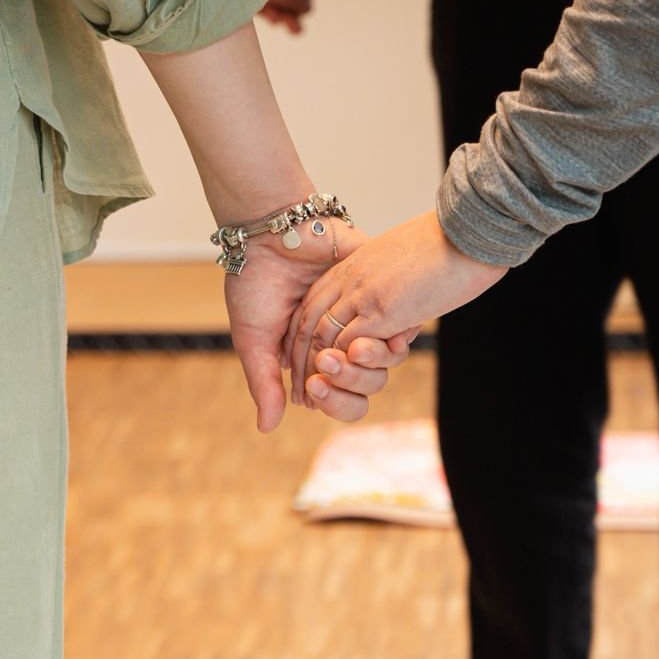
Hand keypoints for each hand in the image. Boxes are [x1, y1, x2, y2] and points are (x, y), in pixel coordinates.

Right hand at [224, 220, 418, 431]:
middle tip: (326, 365)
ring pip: (388, 358)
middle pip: (368, 383)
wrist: (272, 231)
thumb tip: (269, 428)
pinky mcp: (383, 290)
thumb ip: (264, 383)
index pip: (337, 394)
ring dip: (370, 361)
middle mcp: (343, 339)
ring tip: (349, 349)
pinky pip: (405, 322)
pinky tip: (383, 335)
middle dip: (349, 381)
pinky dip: (396, 335)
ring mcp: (365, 315)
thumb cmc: (256, 282)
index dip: (332, 400)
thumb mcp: (253, 339)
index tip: (313, 392)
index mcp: (314, 355)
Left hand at [288, 211, 507, 415]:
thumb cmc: (445, 245)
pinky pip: (348, 342)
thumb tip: (394, 318)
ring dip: (317, 370)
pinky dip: (342, 366)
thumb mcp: (402, 262)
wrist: (466, 232)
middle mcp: (350, 279)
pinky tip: (340, 383)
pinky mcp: (381, 310)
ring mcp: (363, 295)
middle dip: (301, 359)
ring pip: (324, 338)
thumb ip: (388, 285)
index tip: (305, 361)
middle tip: (301, 390)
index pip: (312, 304)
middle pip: (309, 323)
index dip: (303, 336)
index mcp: (352, 266)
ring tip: (313, 394)